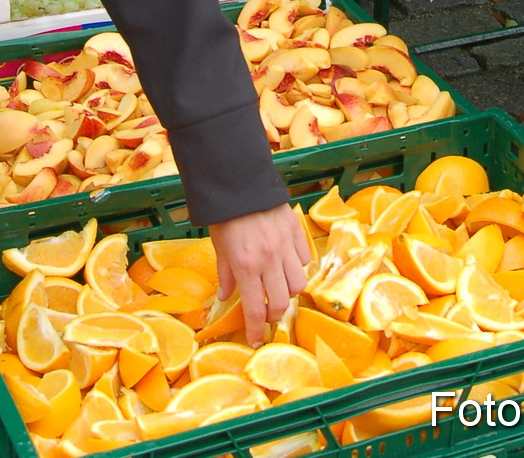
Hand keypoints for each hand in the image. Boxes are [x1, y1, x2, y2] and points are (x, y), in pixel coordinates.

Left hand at [210, 204, 310, 345]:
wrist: (241, 181)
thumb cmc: (226, 215)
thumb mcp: (219, 246)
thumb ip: (225, 274)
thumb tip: (226, 297)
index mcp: (246, 266)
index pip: (255, 310)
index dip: (255, 330)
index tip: (255, 341)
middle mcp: (269, 260)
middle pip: (282, 302)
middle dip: (274, 314)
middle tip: (266, 313)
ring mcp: (285, 245)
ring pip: (298, 283)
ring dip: (289, 291)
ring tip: (279, 287)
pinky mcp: (296, 231)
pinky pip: (304, 258)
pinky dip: (297, 267)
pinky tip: (287, 264)